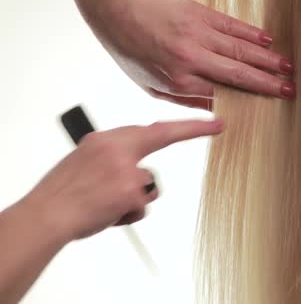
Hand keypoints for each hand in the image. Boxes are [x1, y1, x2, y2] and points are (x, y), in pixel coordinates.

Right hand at [24, 118, 223, 241]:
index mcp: (106, 139)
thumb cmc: (64, 191)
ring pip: (149, 184)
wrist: (47, 214)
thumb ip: (114, 155)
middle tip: (217, 126)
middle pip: (162, 138)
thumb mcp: (86, 159)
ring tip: (107, 202)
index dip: (185, 124)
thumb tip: (136, 161)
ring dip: (135, 196)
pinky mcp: (130, 192)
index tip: (211, 121)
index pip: (153, 127)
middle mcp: (117, 149)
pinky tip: (108, 212)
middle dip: (192, 130)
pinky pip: (141, 206)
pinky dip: (128, 214)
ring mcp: (126, 170)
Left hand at [101, 0, 295, 109]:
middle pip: (238, 73)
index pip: (223, 93)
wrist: (118, 11)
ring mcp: (197, 33)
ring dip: (267, 59)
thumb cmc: (134, 53)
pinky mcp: (200, 14)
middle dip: (267, 82)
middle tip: (290, 89)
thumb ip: (187, 99)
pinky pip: (232, 25)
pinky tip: (268, 42)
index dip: (249, 99)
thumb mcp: (153, 87)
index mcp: (179, 81)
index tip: (269, 105)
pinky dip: (252, 34)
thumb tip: (218, 110)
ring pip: (240, 49)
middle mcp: (191, 58)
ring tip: (288, 68)